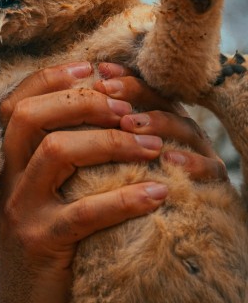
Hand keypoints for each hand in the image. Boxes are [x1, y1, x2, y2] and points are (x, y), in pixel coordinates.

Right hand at [0, 61, 224, 302]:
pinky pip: (84, 212)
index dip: (52, 78)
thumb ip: (54, 158)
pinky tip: (158, 194)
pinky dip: (125, 198)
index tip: (93, 68)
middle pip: (30, 116)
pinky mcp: (41, 242)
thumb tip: (100, 110)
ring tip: (151, 146)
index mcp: (6, 162)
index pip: (16, 103)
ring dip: (109, 141)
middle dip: (82, 102)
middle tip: (126, 107)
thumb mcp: (39, 195)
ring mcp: (19, 210)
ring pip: (56, 152)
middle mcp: (7, 179)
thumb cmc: (45, 245)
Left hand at [95, 62, 225, 180]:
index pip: (144, 90)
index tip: (100, 73)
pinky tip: (168, 158)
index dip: (123, 78)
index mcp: (161, 118)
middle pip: (164, 102)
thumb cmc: (134, 186)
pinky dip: (192, 162)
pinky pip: (210, 168)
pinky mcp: (215, 179)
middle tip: (106, 90)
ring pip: (185, 129)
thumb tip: (85, 92)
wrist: (171, 229)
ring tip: (128, 123)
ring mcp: (201, 152)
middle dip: (134, 92)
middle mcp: (181, 130)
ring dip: (158, 123)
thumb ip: (107, 128)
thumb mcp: (117, 156)